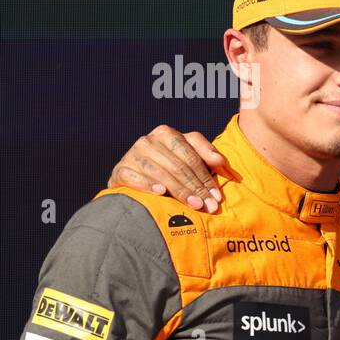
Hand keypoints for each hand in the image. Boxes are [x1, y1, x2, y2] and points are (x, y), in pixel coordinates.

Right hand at [108, 126, 225, 212]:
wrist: (136, 178)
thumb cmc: (170, 168)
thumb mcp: (190, 157)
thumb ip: (206, 154)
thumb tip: (219, 160)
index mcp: (167, 133)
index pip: (191, 156)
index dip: (205, 177)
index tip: (217, 196)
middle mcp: (148, 141)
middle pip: (178, 166)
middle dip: (196, 188)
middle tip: (208, 205)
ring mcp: (132, 154)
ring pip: (160, 173)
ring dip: (180, 191)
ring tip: (194, 205)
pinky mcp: (120, 169)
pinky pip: (135, 177)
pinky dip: (148, 185)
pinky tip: (161, 193)